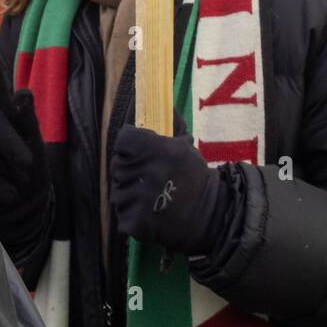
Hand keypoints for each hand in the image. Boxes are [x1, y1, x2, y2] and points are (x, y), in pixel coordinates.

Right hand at [0, 41, 50, 249]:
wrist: (21, 202)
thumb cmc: (29, 165)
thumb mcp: (36, 142)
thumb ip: (29, 120)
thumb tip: (24, 92)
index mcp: (2, 109)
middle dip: (14, 146)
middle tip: (28, 164)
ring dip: (12, 174)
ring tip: (19, 181)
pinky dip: (4, 191)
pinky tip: (7, 193)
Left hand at [109, 124, 230, 255]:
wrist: (209, 215)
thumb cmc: (195, 177)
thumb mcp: (185, 147)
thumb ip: (171, 125)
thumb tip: (166, 103)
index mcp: (156, 150)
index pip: (122, 140)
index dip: (128, 146)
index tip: (136, 153)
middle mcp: (144, 172)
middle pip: (117, 166)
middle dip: (128, 171)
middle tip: (146, 178)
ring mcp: (137, 199)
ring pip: (117, 192)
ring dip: (128, 194)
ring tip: (149, 198)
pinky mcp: (134, 222)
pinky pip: (121, 215)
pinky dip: (131, 216)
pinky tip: (148, 214)